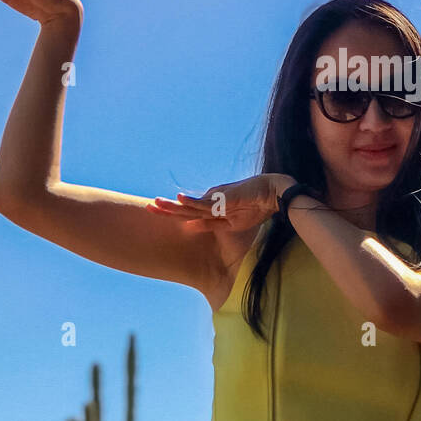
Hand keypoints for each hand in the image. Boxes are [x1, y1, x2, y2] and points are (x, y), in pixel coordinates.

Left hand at [146, 174, 292, 232]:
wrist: (273, 194)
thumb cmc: (256, 207)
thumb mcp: (229, 222)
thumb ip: (209, 224)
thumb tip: (189, 226)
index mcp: (211, 207)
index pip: (188, 213)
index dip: (172, 213)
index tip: (156, 212)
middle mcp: (211, 201)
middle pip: (185, 208)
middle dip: (166, 209)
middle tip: (147, 207)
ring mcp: (216, 199)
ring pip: (191, 206)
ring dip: (173, 205)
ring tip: (156, 203)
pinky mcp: (224, 198)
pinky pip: (206, 203)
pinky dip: (192, 201)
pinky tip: (179, 199)